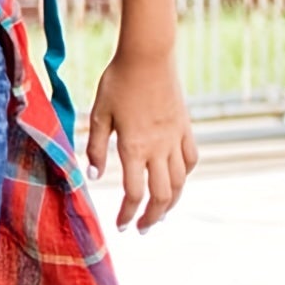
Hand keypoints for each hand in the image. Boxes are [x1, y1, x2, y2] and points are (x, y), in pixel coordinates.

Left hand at [86, 47, 198, 232]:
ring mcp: (175, 138)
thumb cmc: (118, 81)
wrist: (148, 55)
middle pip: (162, 195)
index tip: (121, 227)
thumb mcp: (99, 113)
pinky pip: (191, 158)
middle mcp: (159, 148)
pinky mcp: (186, 126)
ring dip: (171, 202)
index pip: (134, 193)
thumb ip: (96, 147)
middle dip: (152, 217)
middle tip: (143, 229)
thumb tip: (94, 175)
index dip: (128, 214)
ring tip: (161, 213)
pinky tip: (177, 179)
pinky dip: (185, 174)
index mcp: (134, 147)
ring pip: (181, 181)